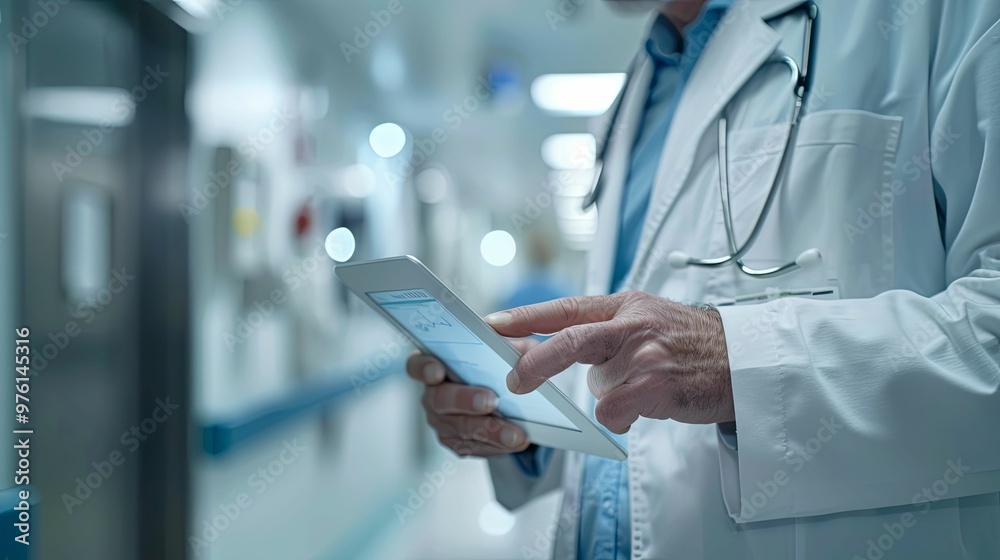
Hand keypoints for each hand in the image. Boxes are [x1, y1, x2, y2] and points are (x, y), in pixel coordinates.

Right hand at [406, 340, 535, 456]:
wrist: (517, 398)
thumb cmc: (505, 365)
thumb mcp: (512, 344)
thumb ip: (510, 335)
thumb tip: (505, 328)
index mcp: (438, 363)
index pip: (418, 365)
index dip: (423, 368)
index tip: (438, 371)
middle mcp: (434, 393)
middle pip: (440, 399)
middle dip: (465, 400)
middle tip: (490, 401)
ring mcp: (443, 420)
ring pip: (459, 427)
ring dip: (488, 430)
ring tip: (514, 433)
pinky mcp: (457, 442)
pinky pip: (472, 446)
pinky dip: (495, 445)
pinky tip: (515, 441)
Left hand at [485, 291, 734, 432]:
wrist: (743, 361)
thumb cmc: (691, 345)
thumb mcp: (647, 320)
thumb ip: (603, 331)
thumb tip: (548, 350)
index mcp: (626, 304)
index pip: (566, 307)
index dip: (526, 315)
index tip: (492, 323)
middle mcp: (633, 323)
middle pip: (570, 338)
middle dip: (537, 361)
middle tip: (516, 379)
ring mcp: (645, 354)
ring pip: (598, 385)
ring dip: (614, 395)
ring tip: (645, 387)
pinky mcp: (656, 384)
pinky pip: (614, 411)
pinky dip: (623, 417)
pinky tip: (650, 405)